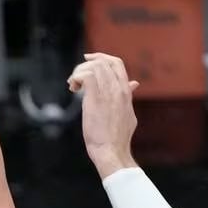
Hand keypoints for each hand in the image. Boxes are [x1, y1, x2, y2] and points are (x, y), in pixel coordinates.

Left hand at [67, 53, 139, 176]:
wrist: (111, 151)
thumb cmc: (117, 136)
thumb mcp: (128, 112)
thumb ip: (128, 96)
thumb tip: (134, 84)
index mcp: (125, 91)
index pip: (116, 63)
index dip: (101, 57)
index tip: (88, 59)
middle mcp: (118, 89)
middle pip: (103, 62)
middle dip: (85, 65)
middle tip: (76, 79)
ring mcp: (108, 94)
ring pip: (93, 67)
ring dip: (78, 73)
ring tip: (73, 86)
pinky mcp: (95, 100)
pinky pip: (86, 76)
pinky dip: (76, 78)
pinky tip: (73, 89)